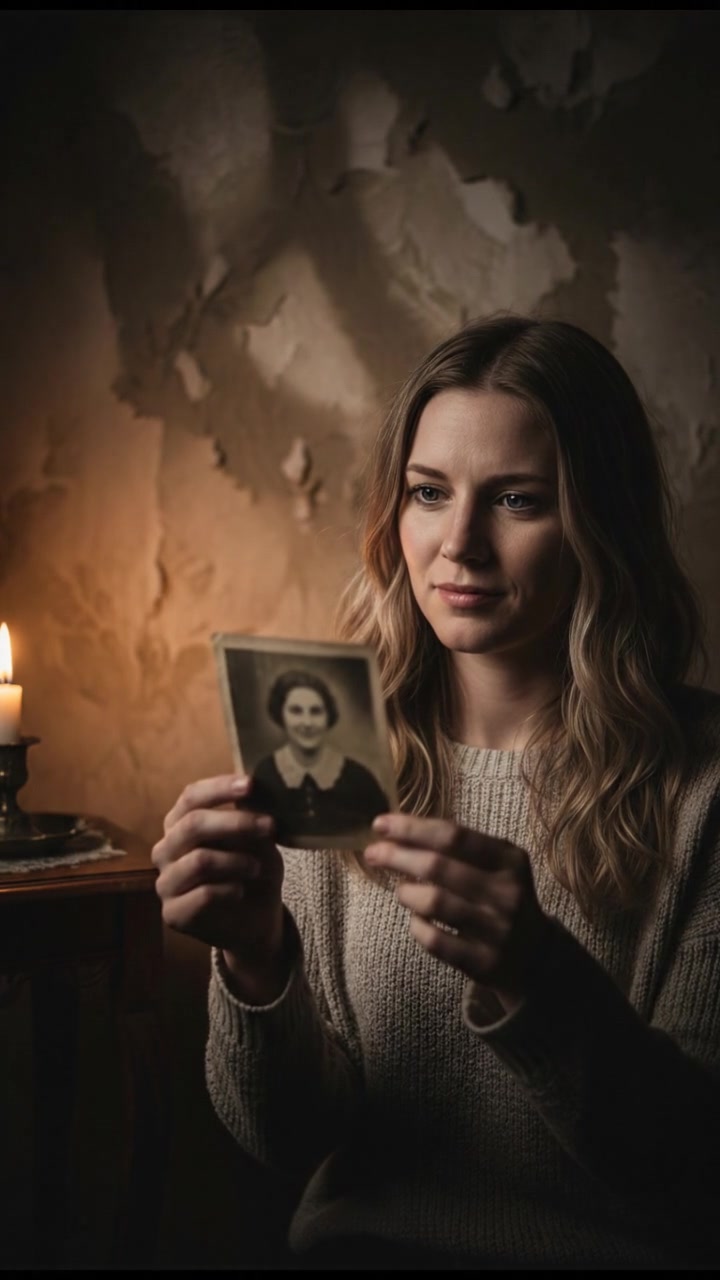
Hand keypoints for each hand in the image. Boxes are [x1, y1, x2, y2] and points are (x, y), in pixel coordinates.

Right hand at [152, 774, 287, 1002]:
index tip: (251, 784)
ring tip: (257, 867)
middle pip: (193, 825)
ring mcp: (165, 883)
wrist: (254, 920)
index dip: (219, 788)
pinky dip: (231, 890)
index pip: (191, 797)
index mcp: (180, 824)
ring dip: (238, 861)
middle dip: (236, 822)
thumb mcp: (257, 837)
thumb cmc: (251, 869)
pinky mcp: (173, 914)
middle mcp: (166, 849)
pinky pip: (205, 895)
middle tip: (270, 825)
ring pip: (200, 861)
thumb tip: (253, 786)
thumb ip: (249, 813)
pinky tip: (241, 891)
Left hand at [364, 814, 551, 1013]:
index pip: (454, 835)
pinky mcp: (484, 963)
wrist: (535, 954)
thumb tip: (397, 830)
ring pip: (433, 903)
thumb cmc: (500, 896)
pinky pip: (435, 941)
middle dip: (396, 856)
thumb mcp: (496, 864)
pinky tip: (416, 919)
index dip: (412, 828)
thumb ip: (457, 847)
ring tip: (401, 890)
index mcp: (510, 859)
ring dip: (406, 893)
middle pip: (437, 866)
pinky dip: (417, 926)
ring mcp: (497, 930)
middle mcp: (507, 892)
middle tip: (373, 853)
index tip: (380, 824)